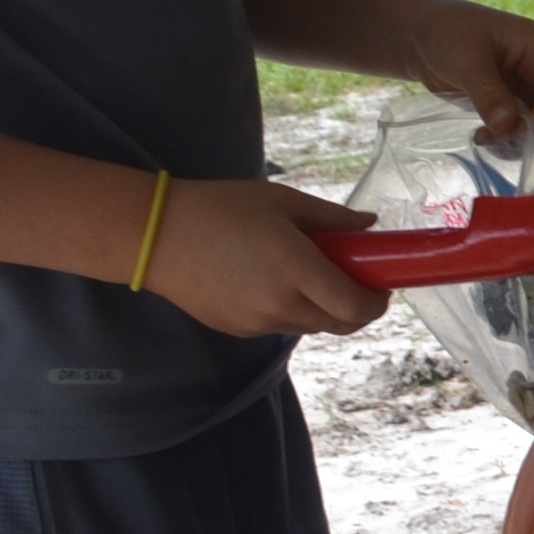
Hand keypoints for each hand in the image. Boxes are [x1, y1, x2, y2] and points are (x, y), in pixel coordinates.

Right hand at [144, 178, 388, 338]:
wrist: (153, 235)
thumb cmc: (220, 208)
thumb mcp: (282, 202)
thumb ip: (332, 219)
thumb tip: (370, 228)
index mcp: (297, 271)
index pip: (357, 306)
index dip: (377, 301)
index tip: (381, 283)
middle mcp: (281, 305)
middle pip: (341, 324)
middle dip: (356, 307)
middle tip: (353, 279)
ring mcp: (257, 323)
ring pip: (311, 326)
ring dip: (323, 308)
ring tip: (306, 274)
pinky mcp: (237, 331)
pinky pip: (280, 326)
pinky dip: (290, 310)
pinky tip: (270, 281)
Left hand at [401, 0, 533, 148]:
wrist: (421, 35)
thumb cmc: (445, 34)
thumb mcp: (465, 61)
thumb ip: (488, 94)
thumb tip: (508, 127)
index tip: (518, 130)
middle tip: (502, 136)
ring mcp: (533, 90)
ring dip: (525, 141)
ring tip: (486, 137)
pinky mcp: (517, 106)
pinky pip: (529, 133)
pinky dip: (512, 143)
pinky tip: (484, 137)